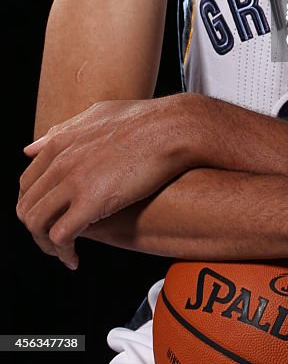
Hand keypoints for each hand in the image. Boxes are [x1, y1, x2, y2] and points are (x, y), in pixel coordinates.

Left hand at [16, 95, 192, 269]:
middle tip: (55, 239)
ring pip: (36, 223)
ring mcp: (74, 181)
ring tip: (64, 251)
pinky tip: (75, 258)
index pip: (27, 183)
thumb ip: (64, 130)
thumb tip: (32, 147)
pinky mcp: (91, 202)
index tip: (50, 216)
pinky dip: (63, 252)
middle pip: (27, 205)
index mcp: (60, 142)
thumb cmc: (147, 120)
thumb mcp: (98, 115)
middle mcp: (61, 161)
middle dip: (37, 228)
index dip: (35, 205)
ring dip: (46, 244)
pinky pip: (60, 237)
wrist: (174, 127)